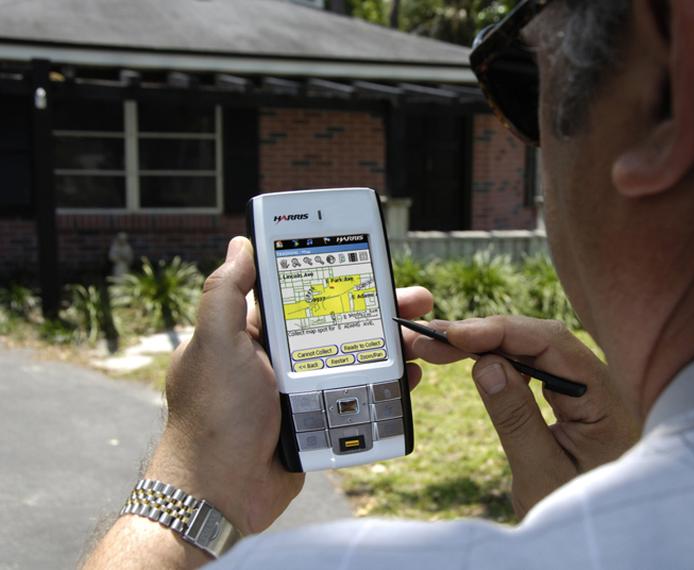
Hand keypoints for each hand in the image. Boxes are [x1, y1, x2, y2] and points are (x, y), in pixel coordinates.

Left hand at [148, 238, 435, 534]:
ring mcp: (302, 389)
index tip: (372, 263)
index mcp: (254, 333)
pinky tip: (408, 375)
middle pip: (340, 322)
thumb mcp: (215, 343)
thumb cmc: (213, 417)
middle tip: (416, 300)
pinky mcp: (320, 418)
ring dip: (391, 345)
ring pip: (356, 357)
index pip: (304, 292)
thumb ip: (226, 292)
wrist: (222, 493)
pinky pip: (359, 394)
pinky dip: (386, 384)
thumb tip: (241, 245)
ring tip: (421, 337)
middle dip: (380, 308)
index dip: (340, 276)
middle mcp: (280, 357)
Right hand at [406, 316, 639, 517]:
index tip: (456, 336)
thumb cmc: (575, 511)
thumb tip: (485, 364)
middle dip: (487, 332)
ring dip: (490, 342)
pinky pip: (535, 364)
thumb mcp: (541, 473)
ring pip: (535, 348)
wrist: (600, 536)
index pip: (551, 344)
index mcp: (605, 400)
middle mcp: (601, 385)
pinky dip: (502, 358)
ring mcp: (587, 388)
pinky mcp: (572, 397)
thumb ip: (516, 418)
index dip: (500, 331)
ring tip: (444, 346)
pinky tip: (476, 358)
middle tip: (435, 338)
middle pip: (541, 338)